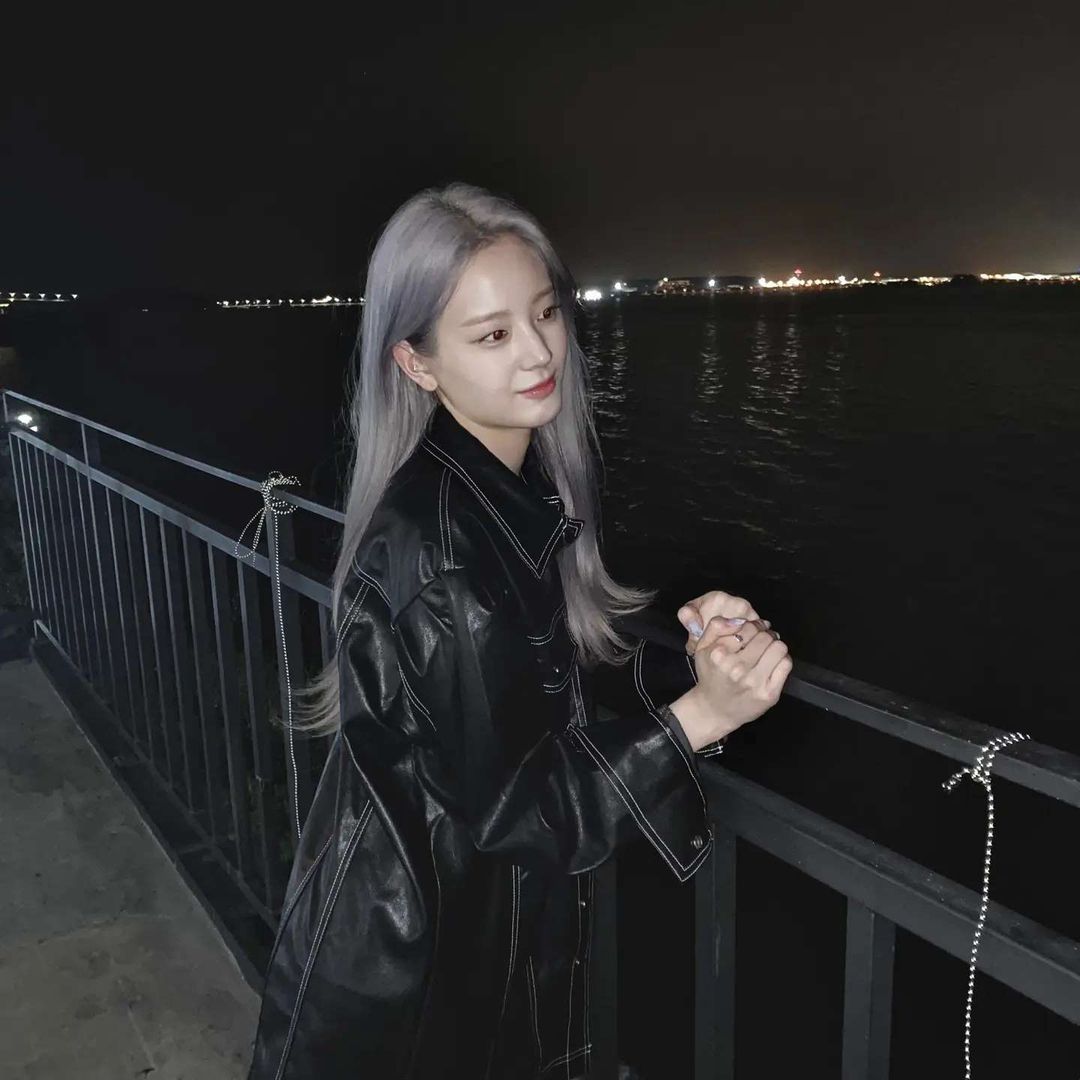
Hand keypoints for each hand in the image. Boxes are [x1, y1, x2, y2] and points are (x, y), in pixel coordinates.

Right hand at [670, 590, 791, 744]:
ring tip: (767, 651)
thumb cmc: (711, 675)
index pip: (747, 627)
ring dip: (775, 646)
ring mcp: (754, 682)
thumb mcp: (702, 648)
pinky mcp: (769, 693)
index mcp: (719, 655)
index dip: (753, 625)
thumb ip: (715, 627)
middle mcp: (736, 668)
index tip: (752, 630)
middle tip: (761, 640)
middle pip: (765, 636)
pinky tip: (772, 663)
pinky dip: (782, 660)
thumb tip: (739, 619)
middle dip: (765, 634)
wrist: (714, 710)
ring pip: (778, 647)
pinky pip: (786, 664)